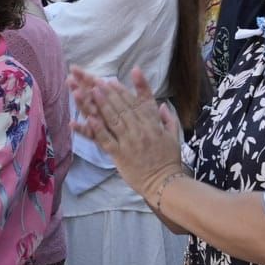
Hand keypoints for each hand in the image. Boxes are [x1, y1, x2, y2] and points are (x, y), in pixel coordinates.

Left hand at [69, 66, 183, 194]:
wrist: (165, 183)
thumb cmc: (169, 160)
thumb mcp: (174, 136)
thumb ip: (168, 118)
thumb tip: (162, 105)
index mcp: (153, 124)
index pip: (137, 103)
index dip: (124, 91)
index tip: (113, 81)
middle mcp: (141, 130)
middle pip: (123, 107)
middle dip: (109, 93)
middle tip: (96, 81)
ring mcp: (130, 142)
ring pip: (114, 119)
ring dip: (102, 104)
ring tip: (91, 92)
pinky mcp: (120, 155)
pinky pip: (107, 140)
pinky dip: (98, 129)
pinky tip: (89, 119)